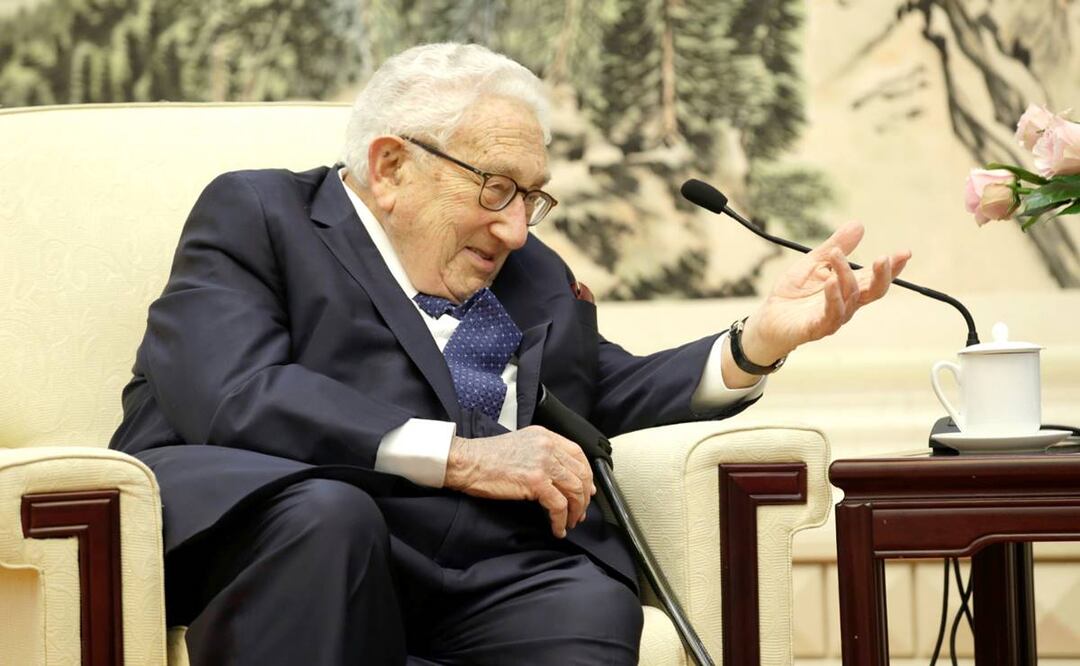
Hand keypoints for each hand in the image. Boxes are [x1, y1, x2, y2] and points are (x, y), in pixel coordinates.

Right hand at [443, 426, 596, 537]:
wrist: (467, 462)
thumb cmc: (486, 457)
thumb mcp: (520, 445)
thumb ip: (541, 454)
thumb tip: (560, 477)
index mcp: (545, 436)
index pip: (578, 453)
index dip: (586, 474)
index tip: (587, 490)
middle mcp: (547, 446)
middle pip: (580, 473)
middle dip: (584, 497)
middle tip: (581, 512)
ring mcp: (543, 463)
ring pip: (574, 490)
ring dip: (576, 511)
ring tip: (570, 523)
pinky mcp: (536, 481)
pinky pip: (559, 505)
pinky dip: (560, 520)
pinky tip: (557, 528)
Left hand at [741, 222, 911, 363]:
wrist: (769, 319)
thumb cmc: (793, 294)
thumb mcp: (813, 263)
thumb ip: (836, 246)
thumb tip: (859, 224)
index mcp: (849, 288)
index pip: (876, 277)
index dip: (892, 267)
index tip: (905, 252)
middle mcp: (848, 304)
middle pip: (874, 292)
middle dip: (883, 275)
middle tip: (884, 257)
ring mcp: (834, 317)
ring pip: (850, 297)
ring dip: (845, 275)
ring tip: (836, 255)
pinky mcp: (817, 328)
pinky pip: (831, 314)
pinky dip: (833, 297)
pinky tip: (830, 281)